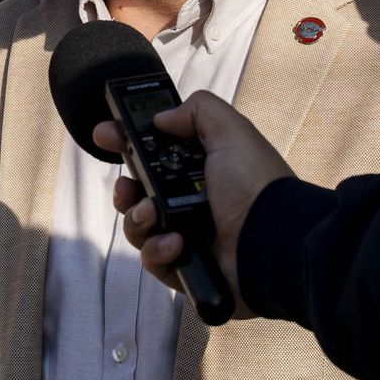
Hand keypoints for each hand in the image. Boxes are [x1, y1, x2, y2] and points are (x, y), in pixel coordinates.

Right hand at [93, 91, 293, 319]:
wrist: (274, 242)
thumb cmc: (255, 185)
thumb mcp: (231, 132)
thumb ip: (198, 111)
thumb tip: (162, 118)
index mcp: (201, 170)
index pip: (153, 155)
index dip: (127, 144)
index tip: (106, 136)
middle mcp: (191, 202)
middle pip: (137, 193)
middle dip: (124, 188)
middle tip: (126, 186)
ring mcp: (186, 236)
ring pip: (138, 226)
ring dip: (138, 218)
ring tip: (154, 215)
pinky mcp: (183, 268)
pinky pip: (152, 258)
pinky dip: (158, 249)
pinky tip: (176, 243)